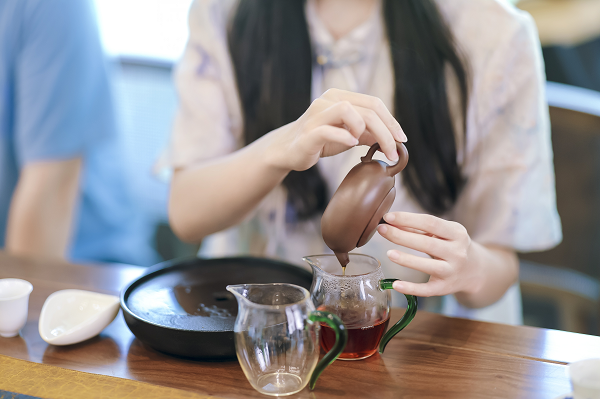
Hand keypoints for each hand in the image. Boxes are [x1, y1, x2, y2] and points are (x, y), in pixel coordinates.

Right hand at [265, 88, 406, 171]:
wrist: (287, 150)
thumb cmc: (320, 141)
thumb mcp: (348, 135)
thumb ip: (368, 133)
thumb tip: (393, 138)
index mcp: (339, 97)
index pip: (374, 103)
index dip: (391, 121)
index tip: (401, 139)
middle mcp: (328, 100)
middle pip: (367, 110)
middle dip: (386, 132)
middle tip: (393, 152)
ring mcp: (316, 115)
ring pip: (349, 111)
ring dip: (365, 130)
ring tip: (363, 145)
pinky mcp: (308, 132)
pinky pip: (329, 130)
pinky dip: (344, 137)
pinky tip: (351, 144)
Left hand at [377, 212, 482, 297]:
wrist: (475, 270)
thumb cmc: (451, 246)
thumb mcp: (442, 233)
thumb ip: (418, 228)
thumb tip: (390, 221)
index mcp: (457, 233)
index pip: (430, 223)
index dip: (408, 219)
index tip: (388, 216)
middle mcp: (457, 252)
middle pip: (427, 243)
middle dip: (401, 236)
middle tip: (382, 230)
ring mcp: (451, 271)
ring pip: (428, 266)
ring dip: (407, 260)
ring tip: (389, 253)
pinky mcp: (444, 288)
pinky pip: (426, 290)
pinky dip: (411, 288)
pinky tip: (395, 284)